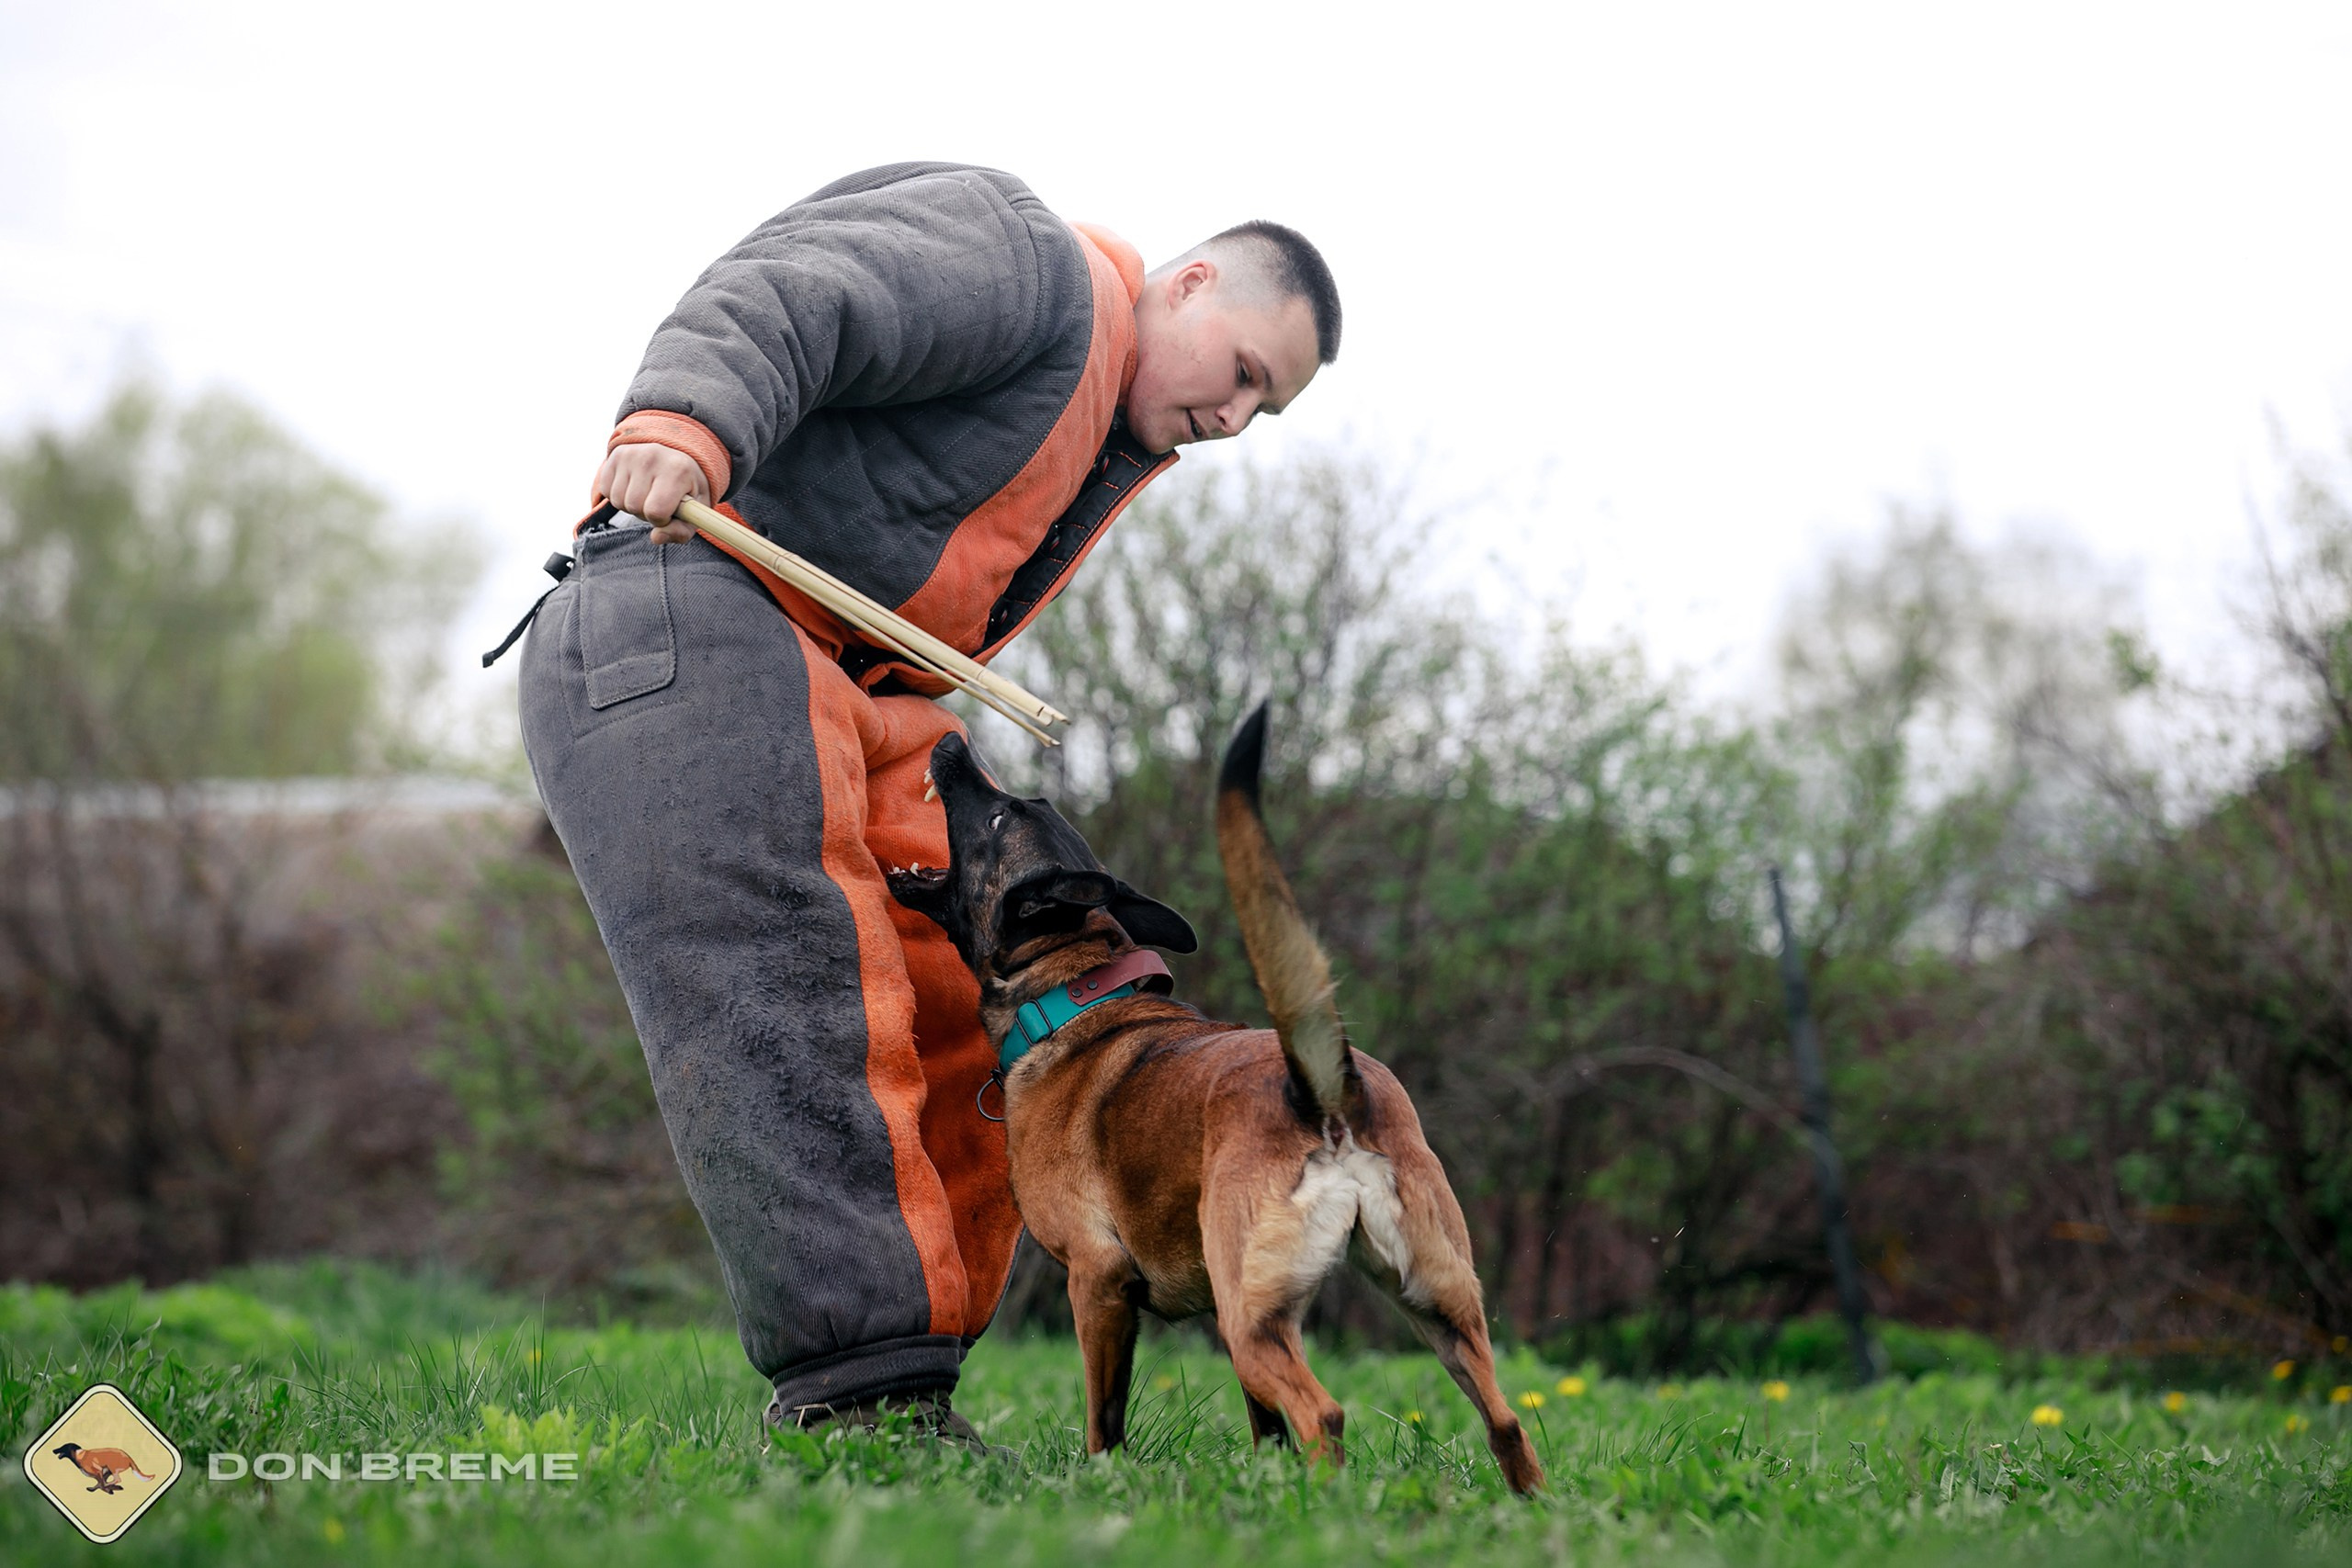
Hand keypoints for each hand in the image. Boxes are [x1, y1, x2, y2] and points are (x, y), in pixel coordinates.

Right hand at [594, 444, 709, 543]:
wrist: (676, 457)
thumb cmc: (687, 489)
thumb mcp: (694, 512)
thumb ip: (681, 531)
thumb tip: (656, 538)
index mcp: (678, 470)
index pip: (656, 511)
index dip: (661, 520)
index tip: (670, 511)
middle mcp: (652, 457)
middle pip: (634, 506)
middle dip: (645, 513)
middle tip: (657, 501)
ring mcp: (631, 454)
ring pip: (618, 500)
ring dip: (630, 505)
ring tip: (646, 494)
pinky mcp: (616, 455)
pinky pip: (606, 490)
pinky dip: (618, 495)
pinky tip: (634, 486)